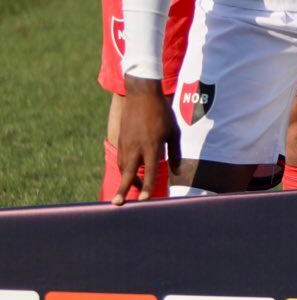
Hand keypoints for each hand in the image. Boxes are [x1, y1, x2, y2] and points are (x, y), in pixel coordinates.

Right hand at [112, 78, 177, 203]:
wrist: (141, 95)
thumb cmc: (162, 113)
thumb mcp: (174, 132)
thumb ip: (175, 153)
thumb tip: (177, 171)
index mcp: (151, 145)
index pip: (150, 171)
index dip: (148, 186)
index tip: (145, 200)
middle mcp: (136, 147)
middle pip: (128, 173)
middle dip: (123, 189)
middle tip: (117, 204)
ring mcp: (126, 143)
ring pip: (123, 167)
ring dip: (126, 180)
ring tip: (131, 192)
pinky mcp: (121, 140)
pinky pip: (121, 159)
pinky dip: (125, 169)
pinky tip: (130, 174)